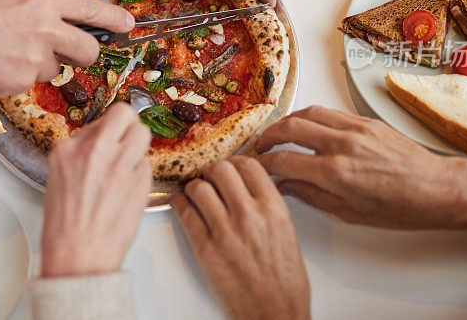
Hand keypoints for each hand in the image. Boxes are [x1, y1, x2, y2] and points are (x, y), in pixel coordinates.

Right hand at [0, 0, 134, 95]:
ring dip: (44, 64)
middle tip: (67, 51)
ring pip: (59, 68)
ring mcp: (36, 55)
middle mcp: (46, 26)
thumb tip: (76, 25)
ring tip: (13, 50)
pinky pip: (35, 81)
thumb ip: (49, 10)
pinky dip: (22, 76)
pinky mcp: (24, 79)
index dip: (115, 20)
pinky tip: (1, 62)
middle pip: (89, 50)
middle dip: (84, 54)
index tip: (128, 25)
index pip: (94, 10)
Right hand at [40, 103, 151, 277]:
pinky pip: (146, 163)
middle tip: (125, 139)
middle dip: (127, 124)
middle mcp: (95, 150)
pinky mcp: (140, 178)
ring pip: (142, 132)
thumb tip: (99, 141)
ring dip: (138, 145)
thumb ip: (80, 155)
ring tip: (129, 163)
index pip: (98, 120)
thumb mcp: (59, 179)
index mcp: (68, 149)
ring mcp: (120, 162)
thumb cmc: (66, 226)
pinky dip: (140, 172)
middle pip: (124, 114)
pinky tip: (128, 189)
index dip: (106, 131)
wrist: (79, 255)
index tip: (109, 138)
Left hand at [170, 157, 309, 319]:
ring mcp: (225, 231)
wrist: (275, 312)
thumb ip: (267, 203)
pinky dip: (180, 203)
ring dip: (195, 187)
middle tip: (211, 179)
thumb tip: (246, 184)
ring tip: (197, 194)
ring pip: (199, 188)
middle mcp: (249, 215)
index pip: (248, 165)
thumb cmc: (284, 279)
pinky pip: (184, 212)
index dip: (235, 162)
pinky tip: (182, 204)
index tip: (230, 167)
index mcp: (273, 208)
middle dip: (213, 172)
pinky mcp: (205, 249)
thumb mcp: (286, 230)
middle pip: (221, 169)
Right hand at [255, 106, 466, 229]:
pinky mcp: (366, 121)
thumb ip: (313, 195)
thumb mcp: (350, 212)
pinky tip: (308, 128)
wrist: (437, 188)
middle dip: (268, 136)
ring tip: (279, 133)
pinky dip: (312, 118)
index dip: (263, 163)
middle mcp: (343, 145)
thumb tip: (286, 185)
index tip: (255, 165)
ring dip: (288, 121)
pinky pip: (330, 113)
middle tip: (260, 146)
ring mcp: (355, 129)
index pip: (285, 161)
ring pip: (309, 113)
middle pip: (290, 128)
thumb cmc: (400, 207)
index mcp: (336, 173)